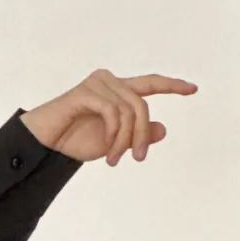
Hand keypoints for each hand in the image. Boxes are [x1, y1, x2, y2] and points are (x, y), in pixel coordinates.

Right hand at [18, 69, 198, 164]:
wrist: (45, 145)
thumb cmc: (75, 140)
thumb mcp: (114, 143)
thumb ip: (138, 135)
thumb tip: (163, 128)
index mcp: (117, 90)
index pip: (150, 84)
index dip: (172, 85)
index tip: (194, 89)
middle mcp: (109, 81)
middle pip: (142, 105)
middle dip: (141, 135)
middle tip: (137, 159)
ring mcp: (96, 84)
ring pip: (128, 111)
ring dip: (125, 140)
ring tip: (114, 159)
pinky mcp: (84, 91)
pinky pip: (112, 112)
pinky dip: (114, 134)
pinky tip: (107, 150)